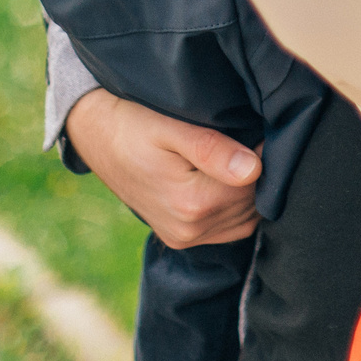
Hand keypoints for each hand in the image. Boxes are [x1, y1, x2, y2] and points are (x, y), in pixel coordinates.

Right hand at [65, 88, 260, 247]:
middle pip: (252, 202)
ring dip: (249, 192)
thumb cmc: (132, 123)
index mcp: (192, 202)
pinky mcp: (180, 238)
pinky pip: (227, 229)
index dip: (265, 153)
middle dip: (259, 173)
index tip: (262, 129)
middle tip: (251, 138)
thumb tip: (252, 169)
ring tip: (239, 156)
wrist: (95, 134)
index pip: (256, 183)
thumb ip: (211, 149)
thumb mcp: (169, 127)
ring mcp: (184, 238)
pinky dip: (236, 208)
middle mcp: (190, 229)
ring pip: (244, 218)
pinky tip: (229, 181)